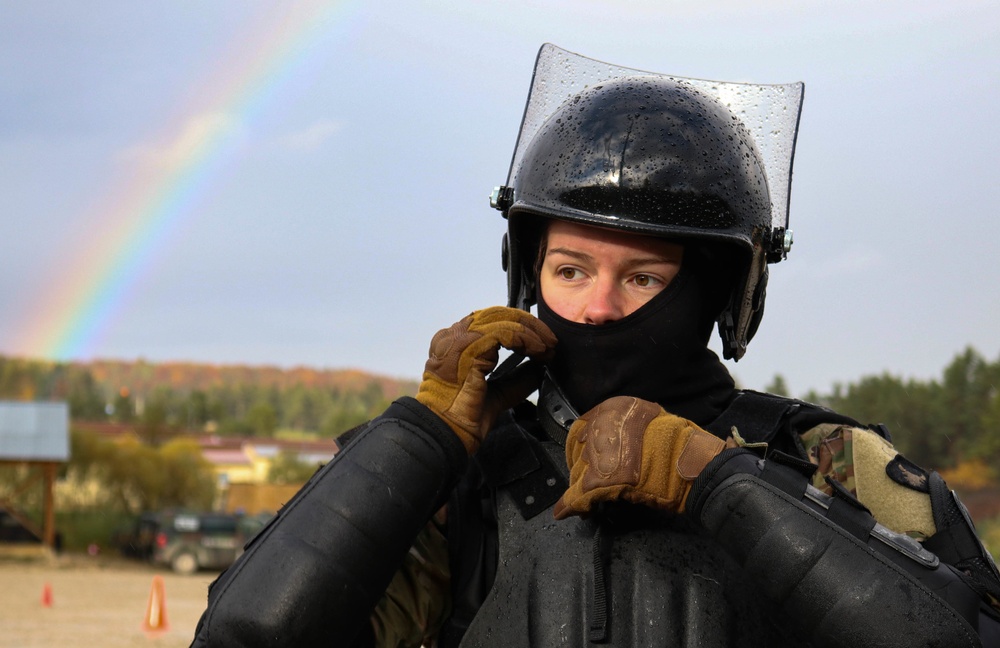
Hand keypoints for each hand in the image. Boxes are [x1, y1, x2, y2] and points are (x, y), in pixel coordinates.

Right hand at [415, 307, 556, 452]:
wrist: (448, 431)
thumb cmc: (464, 416)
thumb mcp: (498, 392)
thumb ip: (517, 378)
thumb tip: (540, 366)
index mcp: (456, 344)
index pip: (491, 322)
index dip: (520, 328)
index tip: (542, 344)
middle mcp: (454, 336)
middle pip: (497, 315)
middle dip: (529, 325)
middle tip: (551, 341)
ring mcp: (458, 338)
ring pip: (502, 319)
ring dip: (531, 332)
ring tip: (548, 347)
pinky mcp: (467, 345)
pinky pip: (503, 332)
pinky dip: (525, 339)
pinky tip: (538, 350)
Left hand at [553, 396, 728, 518]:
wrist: (687, 462)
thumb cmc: (678, 443)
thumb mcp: (651, 422)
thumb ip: (630, 429)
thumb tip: (620, 443)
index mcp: (613, 410)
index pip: (581, 428)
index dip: (582, 446)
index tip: (586, 458)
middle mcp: (599, 428)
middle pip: (578, 452)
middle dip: (580, 468)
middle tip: (586, 481)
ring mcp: (596, 454)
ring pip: (577, 474)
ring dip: (579, 487)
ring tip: (586, 500)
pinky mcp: (597, 480)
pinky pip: (576, 495)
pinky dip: (572, 506)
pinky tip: (570, 512)